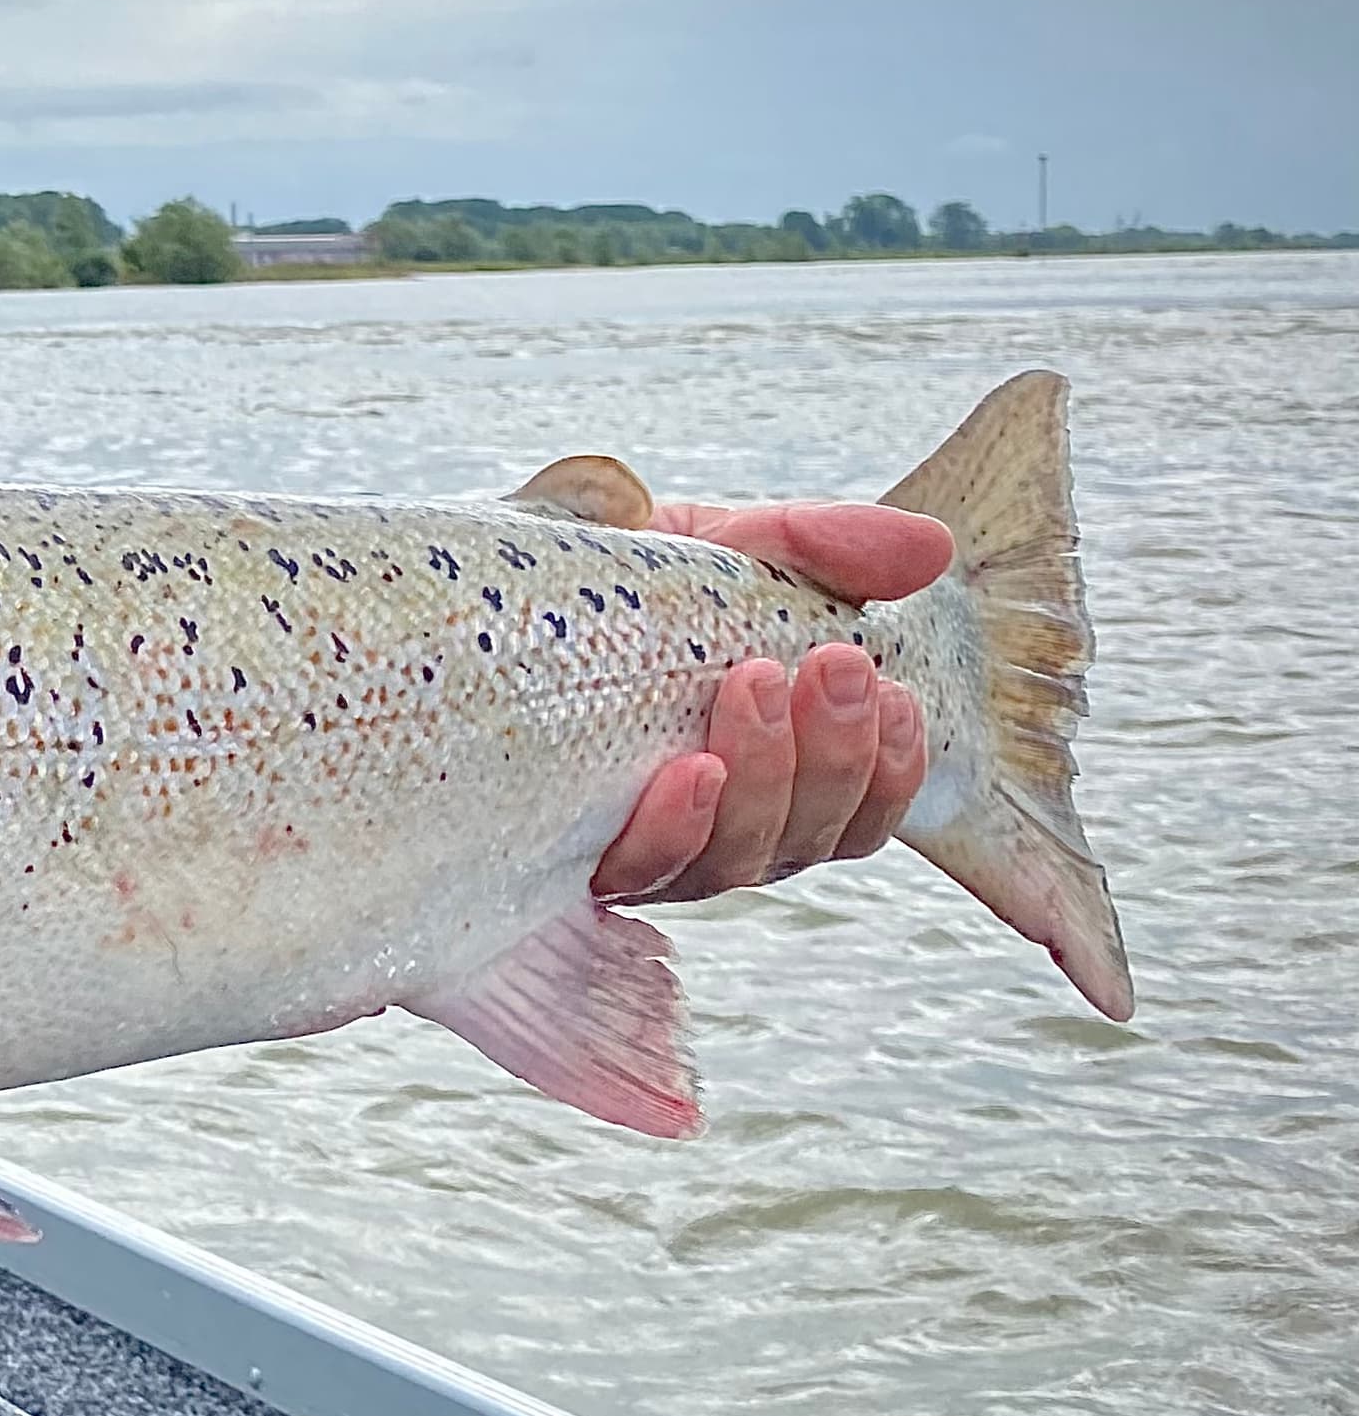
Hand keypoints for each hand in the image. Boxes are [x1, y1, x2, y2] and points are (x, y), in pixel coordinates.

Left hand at [590, 500, 952, 902]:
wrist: (486, 586)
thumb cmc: (619, 580)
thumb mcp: (721, 546)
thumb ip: (819, 546)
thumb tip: (928, 549)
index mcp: (768, 767)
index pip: (858, 811)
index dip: (892, 772)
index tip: (897, 695)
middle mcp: (716, 824)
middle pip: (805, 837)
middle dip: (835, 755)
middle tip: (834, 663)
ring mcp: (647, 845)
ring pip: (738, 859)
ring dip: (765, 776)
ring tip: (756, 684)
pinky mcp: (569, 855)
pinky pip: (640, 869)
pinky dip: (678, 826)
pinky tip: (692, 771)